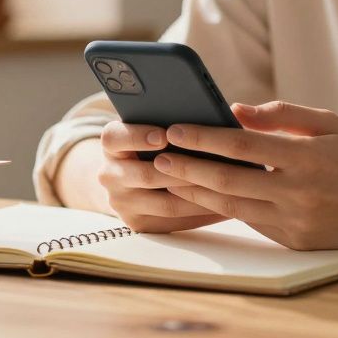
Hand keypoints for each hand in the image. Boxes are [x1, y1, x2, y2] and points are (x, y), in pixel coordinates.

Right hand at [98, 121, 225, 233]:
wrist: (132, 179)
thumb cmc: (155, 145)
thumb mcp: (152, 128)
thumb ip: (172, 120)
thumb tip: (222, 113)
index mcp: (112, 144)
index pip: (115, 137)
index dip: (138, 136)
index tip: (165, 135)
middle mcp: (109, 174)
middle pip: (145, 175)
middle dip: (182, 171)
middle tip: (213, 165)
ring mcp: (121, 202)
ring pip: (165, 203)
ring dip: (199, 196)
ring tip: (228, 188)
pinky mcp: (137, 223)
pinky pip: (173, 221)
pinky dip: (201, 213)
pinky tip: (224, 205)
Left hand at [153, 101, 337, 249]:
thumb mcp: (326, 122)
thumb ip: (281, 114)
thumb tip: (234, 110)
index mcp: (305, 157)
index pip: (242, 146)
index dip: (204, 137)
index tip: (176, 128)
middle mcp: (298, 193)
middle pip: (228, 180)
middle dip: (188, 167)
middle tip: (159, 156)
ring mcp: (295, 222)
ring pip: (232, 206)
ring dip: (196, 191)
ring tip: (169, 176)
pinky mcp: (294, 241)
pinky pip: (250, 220)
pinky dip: (222, 207)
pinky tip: (200, 194)